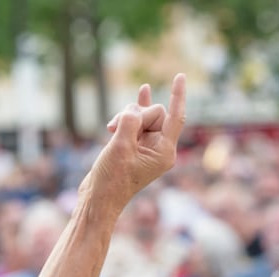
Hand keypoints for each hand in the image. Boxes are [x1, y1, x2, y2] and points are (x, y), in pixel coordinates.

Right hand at [82, 75, 186, 211]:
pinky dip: (129, 116)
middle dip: (136, 114)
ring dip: (126, 117)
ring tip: (110, 129)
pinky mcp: (135, 147)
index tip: (180, 76)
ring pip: (142, 117)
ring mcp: (147, 148)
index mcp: (164, 152)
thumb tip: (133, 110)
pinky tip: (142, 92)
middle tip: (117, 129)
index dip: (178, 95)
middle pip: (155, 114)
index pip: (175, 117)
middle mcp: (159, 149)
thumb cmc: (112, 178)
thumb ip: (130, 121)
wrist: (98, 199)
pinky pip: (136, 123)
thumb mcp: (121, 146)